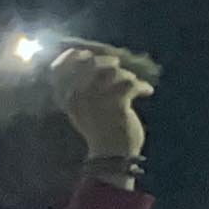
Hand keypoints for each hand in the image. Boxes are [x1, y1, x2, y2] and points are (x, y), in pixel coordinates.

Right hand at [49, 47, 150, 163]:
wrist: (112, 154)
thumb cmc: (99, 129)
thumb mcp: (82, 108)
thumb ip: (81, 86)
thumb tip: (87, 57)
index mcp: (66, 98)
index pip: (60, 67)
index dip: (74, 55)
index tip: (86, 54)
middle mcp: (78, 96)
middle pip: (93, 63)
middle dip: (109, 64)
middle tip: (120, 74)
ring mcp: (97, 99)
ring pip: (114, 71)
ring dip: (128, 77)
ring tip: (133, 88)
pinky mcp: (117, 103)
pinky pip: (131, 83)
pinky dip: (143, 86)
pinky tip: (147, 92)